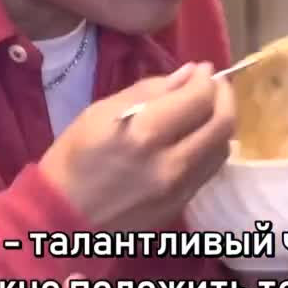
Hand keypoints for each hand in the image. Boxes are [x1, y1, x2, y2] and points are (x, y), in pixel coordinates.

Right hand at [39, 62, 234, 231]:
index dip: (206, 79)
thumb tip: (188, 74)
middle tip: (215, 84)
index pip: (198, 98)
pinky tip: (198, 137)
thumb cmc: (73, 158)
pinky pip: (209, 169)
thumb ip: (149, 91)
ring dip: (221, 121)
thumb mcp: (100, 113)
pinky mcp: (181, 205)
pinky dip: (211, 147)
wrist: (62, 218)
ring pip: (222, 147)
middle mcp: (170, 161)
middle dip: (224, 96)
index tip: (202, 69)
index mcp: (143, 132)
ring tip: (208, 108)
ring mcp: (179, 188)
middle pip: (221, 123)